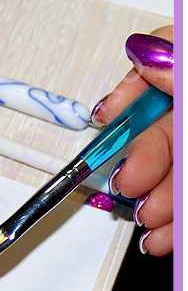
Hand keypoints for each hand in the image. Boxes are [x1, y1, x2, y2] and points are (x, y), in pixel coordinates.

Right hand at [91, 27, 173, 255]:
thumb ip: (180, 70)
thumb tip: (146, 51)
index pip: (164, 60)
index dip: (131, 88)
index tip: (109, 116)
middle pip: (164, 127)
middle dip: (139, 160)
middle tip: (128, 182)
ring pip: (172, 174)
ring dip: (154, 203)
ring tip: (146, 222)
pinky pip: (184, 204)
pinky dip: (172, 225)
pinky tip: (162, 239)